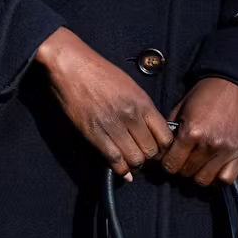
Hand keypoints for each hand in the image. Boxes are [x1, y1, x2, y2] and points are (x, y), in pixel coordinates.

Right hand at [35, 28, 174, 178]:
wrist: (71, 66)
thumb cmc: (99, 72)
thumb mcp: (130, 85)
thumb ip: (142, 107)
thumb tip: (150, 128)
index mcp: (142, 102)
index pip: (165, 136)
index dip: (164, 148)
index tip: (158, 149)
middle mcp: (131, 116)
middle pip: (151, 151)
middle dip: (150, 159)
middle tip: (145, 159)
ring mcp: (113, 126)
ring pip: (134, 158)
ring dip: (136, 165)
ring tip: (134, 165)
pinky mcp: (94, 134)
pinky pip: (114, 159)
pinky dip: (121, 169)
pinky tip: (124, 171)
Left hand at [159, 77, 237, 185]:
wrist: (234, 85)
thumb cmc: (205, 95)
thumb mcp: (181, 109)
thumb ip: (170, 132)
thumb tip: (160, 153)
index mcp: (192, 132)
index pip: (171, 164)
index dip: (167, 163)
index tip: (170, 159)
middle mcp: (210, 144)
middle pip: (186, 173)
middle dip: (182, 167)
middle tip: (184, 159)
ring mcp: (227, 151)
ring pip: (204, 179)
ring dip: (198, 174)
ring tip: (199, 163)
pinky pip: (226, 180)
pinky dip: (218, 178)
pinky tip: (214, 169)